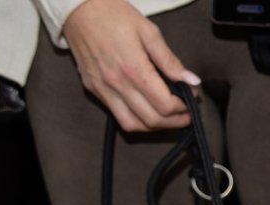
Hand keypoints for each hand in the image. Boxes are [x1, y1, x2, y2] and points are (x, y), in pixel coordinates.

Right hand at [61, 0, 199, 132]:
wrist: (78, 7)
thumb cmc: (114, 14)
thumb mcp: (148, 32)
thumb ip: (170, 61)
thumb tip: (192, 81)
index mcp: (133, 69)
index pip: (165, 105)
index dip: (183, 107)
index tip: (191, 100)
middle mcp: (116, 83)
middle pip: (152, 120)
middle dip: (174, 122)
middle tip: (186, 115)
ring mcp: (102, 88)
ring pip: (133, 125)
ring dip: (154, 126)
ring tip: (168, 118)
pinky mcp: (92, 89)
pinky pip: (117, 115)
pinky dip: (136, 119)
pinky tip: (146, 109)